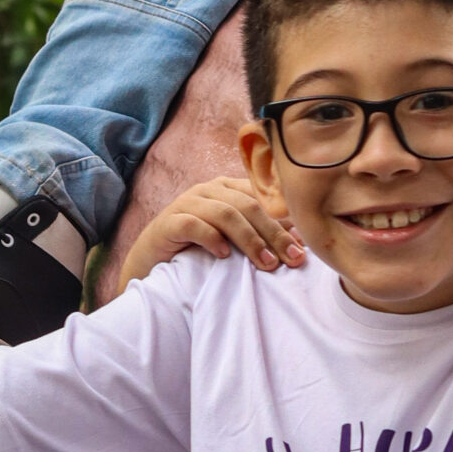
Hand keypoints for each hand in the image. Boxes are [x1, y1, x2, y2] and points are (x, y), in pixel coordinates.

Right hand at [119, 177, 303, 285]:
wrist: (149, 262)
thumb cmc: (196, 251)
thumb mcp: (230, 238)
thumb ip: (256, 232)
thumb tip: (297, 242)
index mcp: (226, 188)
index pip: (262, 197)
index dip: (285, 220)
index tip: (303, 246)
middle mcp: (208, 190)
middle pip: (249, 205)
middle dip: (274, 233)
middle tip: (292, 258)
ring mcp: (187, 203)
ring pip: (226, 213)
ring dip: (250, 239)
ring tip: (266, 263)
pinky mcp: (168, 222)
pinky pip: (194, 224)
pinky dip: (212, 238)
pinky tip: (225, 256)